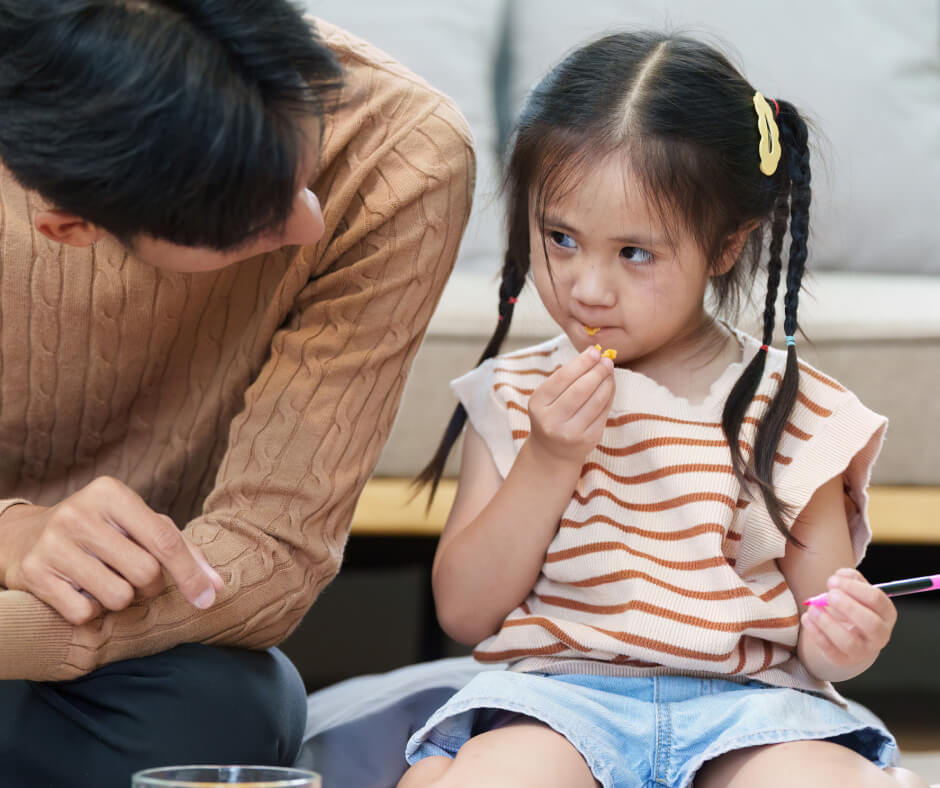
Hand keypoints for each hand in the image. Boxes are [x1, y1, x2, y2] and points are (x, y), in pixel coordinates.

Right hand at [0, 477, 223, 624]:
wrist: (25, 536)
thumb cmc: (103, 532)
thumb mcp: (140, 527)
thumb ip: (183, 552)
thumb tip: (216, 589)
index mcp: (112, 493)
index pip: (164, 540)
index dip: (190, 574)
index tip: (207, 599)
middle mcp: (79, 514)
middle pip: (145, 573)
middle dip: (149, 586)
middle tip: (134, 577)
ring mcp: (53, 543)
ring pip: (117, 598)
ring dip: (119, 600)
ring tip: (105, 581)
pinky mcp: (33, 573)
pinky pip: (84, 614)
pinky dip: (90, 611)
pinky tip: (80, 591)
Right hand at [526, 345, 614, 464]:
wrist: (552, 451)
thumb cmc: (551, 415)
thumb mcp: (547, 398)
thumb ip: (566, 378)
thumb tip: (594, 355)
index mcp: (538, 404)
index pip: (562, 378)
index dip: (581, 363)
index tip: (594, 351)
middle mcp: (552, 420)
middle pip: (580, 390)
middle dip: (597, 371)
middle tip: (607, 360)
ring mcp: (570, 432)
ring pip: (595, 401)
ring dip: (606, 382)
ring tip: (609, 371)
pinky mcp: (588, 439)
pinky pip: (603, 412)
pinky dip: (609, 396)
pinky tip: (610, 386)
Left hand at [800, 567, 895, 674]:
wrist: (847, 633)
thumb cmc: (853, 606)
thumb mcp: (856, 590)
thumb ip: (850, 579)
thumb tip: (840, 577)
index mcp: (886, 613)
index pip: (877, 600)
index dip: (854, 588)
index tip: (833, 581)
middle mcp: (880, 634)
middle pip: (871, 624)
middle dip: (848, 607)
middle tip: (829, 595)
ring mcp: (863, 650)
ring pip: (849, 642)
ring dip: (828, 623)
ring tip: (814, 608)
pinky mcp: (843, 659)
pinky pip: (829, 650)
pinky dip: (816, 633)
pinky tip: (807, 618)